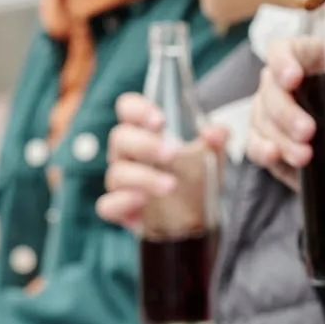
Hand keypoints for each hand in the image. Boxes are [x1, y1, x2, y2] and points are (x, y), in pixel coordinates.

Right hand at [98, 93, 227, 228]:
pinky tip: (141, 201)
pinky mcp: (120, 209)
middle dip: (146, 144)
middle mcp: (128, 153)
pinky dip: (122, 202)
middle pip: (120, 138)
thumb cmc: (195, 175)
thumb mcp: (212, 154)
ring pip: (117, 173)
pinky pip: (108, 205)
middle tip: (172, 153)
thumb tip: (215, 131)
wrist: (195, 215)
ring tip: (171, 185)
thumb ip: (216, 138)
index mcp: (146, 131)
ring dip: (144, 177)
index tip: (160, 120)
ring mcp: (122, 182)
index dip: (137, 109)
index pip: (128, 109)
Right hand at [245, 36, 324, 190]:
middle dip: (287, 112)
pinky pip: (254, 142)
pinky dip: (263, 150)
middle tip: (308, 131)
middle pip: (270, 89)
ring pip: (261, 117)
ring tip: (304, 155)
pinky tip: (275, 156)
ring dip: (281, 137)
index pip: (284, 49)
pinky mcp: (266, 139)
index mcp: (309, 58)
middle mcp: (282, 81)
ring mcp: (269, 109)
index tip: (294, 78)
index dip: (284, 61)